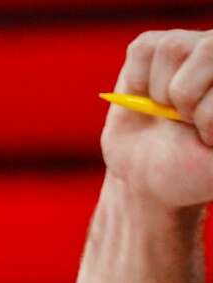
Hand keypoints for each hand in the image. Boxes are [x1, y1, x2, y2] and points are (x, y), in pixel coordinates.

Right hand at [103, 31, 212, 206]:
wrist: (147, 177)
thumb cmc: (189, 169)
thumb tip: (193, 96)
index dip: (210, 117)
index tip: (207, 139)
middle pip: (209, 49)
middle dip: (188, 100)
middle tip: (186, 122)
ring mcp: (189, 44)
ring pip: (173, 48)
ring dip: (162, 95)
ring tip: (166, 112)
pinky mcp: (151, 46)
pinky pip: (143, 51)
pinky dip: (138, 83)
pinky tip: (147, 100)